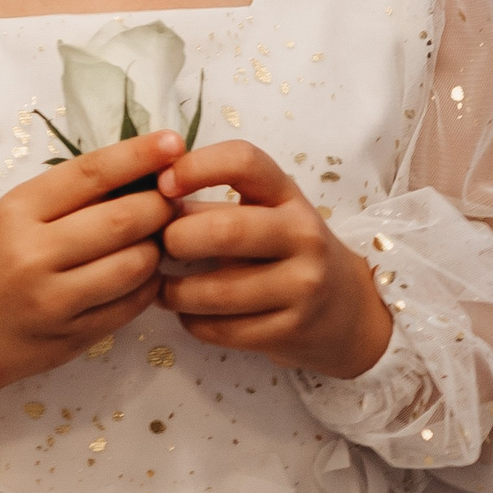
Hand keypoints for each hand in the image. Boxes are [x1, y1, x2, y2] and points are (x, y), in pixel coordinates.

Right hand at [0, 132, 180, 430]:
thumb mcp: (12, 218)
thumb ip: (67, 198)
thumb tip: (141, 171)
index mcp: (17, 211)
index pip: (91, 174)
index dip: (139, 155)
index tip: (173, 141)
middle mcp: (33, 254)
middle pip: (123, 219)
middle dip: (160, 206)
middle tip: (172, 200)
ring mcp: (53, 301)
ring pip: (135, 264)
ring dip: (157, 248)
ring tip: (155, 240)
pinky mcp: (71, 338)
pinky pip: (131, 305)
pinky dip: (148, 285)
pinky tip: (141, 276)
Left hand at [153, 141, 392, 377]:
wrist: (347, 311)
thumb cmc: (287, 250)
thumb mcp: (264, 213)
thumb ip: (210, 203)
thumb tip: (145, 199)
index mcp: (288, 195)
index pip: (244, 162)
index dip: (196, 166)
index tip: (164, 185)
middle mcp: (302, 236)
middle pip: (225, 230)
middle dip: (176, 239)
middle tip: (160, 246)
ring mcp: (302, 286)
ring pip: (217, 291)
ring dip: (173, 291)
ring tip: (160, 286)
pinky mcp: (291, 331)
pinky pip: (222, 329)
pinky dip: (191, 321)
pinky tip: (187, 312)